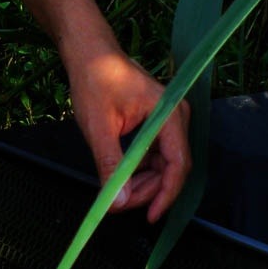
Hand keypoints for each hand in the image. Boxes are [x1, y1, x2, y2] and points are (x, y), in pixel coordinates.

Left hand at [68, 51, 191, 222]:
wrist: (90, 52)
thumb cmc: (94, 79)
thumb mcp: (98, 126)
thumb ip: (110, 165)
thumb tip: (119, 202)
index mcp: (169, 114)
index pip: (178, 164)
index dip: (165, 195)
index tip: (150, 216)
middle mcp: (177, 118)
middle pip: (173, 168)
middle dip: (148, 191)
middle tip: (119, 204)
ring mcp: (169, 121)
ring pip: (164, 165)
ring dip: (143, 183)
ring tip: (116, 192)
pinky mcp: (159, 124)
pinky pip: (156, 156)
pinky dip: (140, 170)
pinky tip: (121, 176)